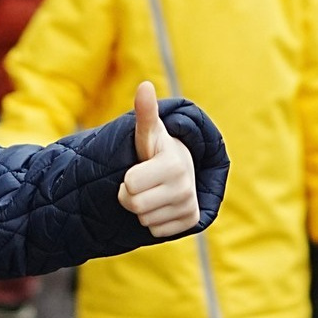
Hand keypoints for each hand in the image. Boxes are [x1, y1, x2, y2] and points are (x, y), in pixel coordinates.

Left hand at [118, 81, 199, 237]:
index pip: (129, 186)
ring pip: (144, 220)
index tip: (138, 169)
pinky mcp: (191, 220)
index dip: (126, 180)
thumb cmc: (156, 150)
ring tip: (153, 192)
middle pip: (134, 205)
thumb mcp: (148, 133)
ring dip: (142, 208)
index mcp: (172, 164)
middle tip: (141, 183)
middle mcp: (185, 186)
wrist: (180, 168)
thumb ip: (145, 112)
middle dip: (130, 196)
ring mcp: (189, 204)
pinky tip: (161, 205)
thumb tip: (144, 86)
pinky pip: (155, 231)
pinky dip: (154, 221)